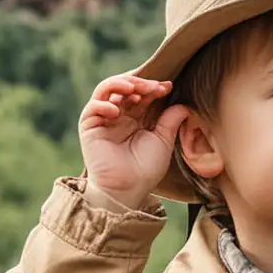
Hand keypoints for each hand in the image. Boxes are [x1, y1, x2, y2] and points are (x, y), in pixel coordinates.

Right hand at [78, 73, 190, 206]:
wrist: (127, 189)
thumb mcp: (163, 141)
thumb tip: (184, 105)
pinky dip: (103, 104)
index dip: (153, 87)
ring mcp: (103, 119)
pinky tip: (116, 111)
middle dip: (139, 83)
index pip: (142, 93)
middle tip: (153, 86)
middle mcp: (118, 115)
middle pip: (125, 87)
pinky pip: (92, 107)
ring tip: (134, 89)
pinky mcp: (89, 127)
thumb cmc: (145, 169)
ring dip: (120, 85)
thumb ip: (170, 121)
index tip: (168, 87)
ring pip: (106, 90)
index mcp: (135, 117)